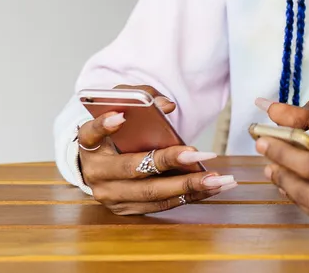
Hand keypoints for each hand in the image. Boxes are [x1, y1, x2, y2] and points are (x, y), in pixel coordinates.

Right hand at [76, 84, 235, 214]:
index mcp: (90, 145)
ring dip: (189, 186)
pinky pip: (162, 205)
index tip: (121, 116)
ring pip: (152, 194)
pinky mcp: (128, 209)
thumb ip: (141, 98)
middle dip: (169, 162)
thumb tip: (167, 106)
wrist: (103, 163)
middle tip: (199, 153)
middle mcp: (96, 174)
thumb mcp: (122, 108)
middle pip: (133, 170)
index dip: (104, 126)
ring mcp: (112, 196)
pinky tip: (214, 187)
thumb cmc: (116, 132)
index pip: (91, 133)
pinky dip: (190, 196)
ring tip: (218, 178)